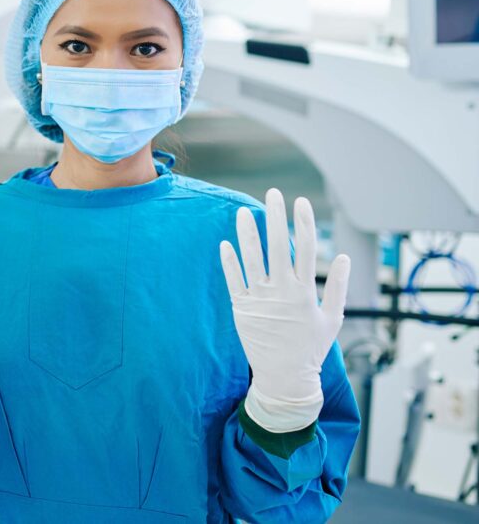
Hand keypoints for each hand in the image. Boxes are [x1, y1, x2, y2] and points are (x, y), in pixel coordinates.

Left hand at [219, 189, 349, 432]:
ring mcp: (259, 300)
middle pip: (277, 246)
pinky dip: (229, 262)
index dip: (304, 223)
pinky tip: (226, 243)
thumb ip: (338, 287)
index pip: (306, 248)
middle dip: (275, 217)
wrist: (285, 377)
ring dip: (247, 234)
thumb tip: (344, 257)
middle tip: (273, 193)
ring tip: (243, 212)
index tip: (301, 201)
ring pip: (251, 259)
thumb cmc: (311, 347)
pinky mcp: (241, 309)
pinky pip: (233, 280)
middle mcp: (281, 291)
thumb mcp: (332, 318)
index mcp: (305, 292)